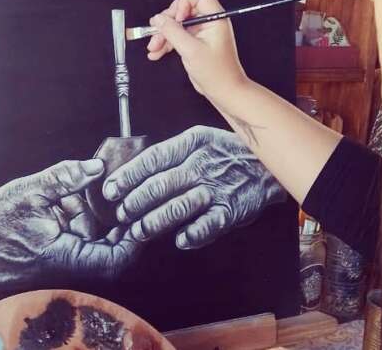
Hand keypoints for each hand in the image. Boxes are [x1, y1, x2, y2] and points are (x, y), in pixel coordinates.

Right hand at [0, 159, 140, 295]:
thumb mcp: (28, 192)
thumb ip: (65, 177)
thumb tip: (96, 166)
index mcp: (68, 256)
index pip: (117, 257)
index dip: (135, 236)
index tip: (140, 208)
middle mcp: (71, 263)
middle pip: (112, 245)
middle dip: (121, 215)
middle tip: (124, 185)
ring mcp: (64, 259)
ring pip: (97, 237)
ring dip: (100, 212)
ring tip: (98, 182)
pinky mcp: (56, 254)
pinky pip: (80, 236)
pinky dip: (82, 215)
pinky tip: (75, 193)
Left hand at [102, 126, 284, 249]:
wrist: (270, 165)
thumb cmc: (227, 153)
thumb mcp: (201, 140)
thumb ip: (173, 154)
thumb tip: (136, 173)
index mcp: (192, 142)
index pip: (152, 159)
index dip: (128, 175)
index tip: (110, 189)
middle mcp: (201, 164)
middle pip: (159, 185)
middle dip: (134, 203)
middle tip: (121, 214)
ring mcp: (216, 188)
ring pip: (176, 207)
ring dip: (153, 223)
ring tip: (138, 232)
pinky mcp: (231, 210)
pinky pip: (206, 226)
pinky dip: (190, 235)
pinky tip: (179, 240)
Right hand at [146, 0, 247, 102]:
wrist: (224, 91)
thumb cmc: (216, 73)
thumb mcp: (191, 50)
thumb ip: (173, 32)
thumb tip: (158, 19)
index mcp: (214, 17)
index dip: (183, 2)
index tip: (177, 19)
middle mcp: (208, 21)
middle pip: (183, 7)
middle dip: (168, 20)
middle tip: (158, 33)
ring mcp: (201, 31)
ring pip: (177, 22)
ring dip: (163, 34)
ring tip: (153, 48)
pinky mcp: (195, 42)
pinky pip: (177, 35)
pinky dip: (166, 42)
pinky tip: (156, 52)